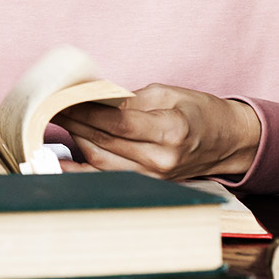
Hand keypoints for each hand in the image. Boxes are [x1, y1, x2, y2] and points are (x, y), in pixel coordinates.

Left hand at [55, 84, 260, 181]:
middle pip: (106, 142)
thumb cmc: (200, 112)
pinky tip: (59, 163)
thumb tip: (92, 100)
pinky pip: (108, 176)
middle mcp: (162, 160)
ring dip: (75, 141)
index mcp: (171, 131)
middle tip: (50, 107)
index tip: (64, 99)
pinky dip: (82, 169)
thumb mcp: (169, 93)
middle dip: (74, 123)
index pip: (118, 122)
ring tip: (54, 123)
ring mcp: (155, 178)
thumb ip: (130, 99)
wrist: (228, 142)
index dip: (87, 111)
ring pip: (102, 161)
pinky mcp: (149, 185)